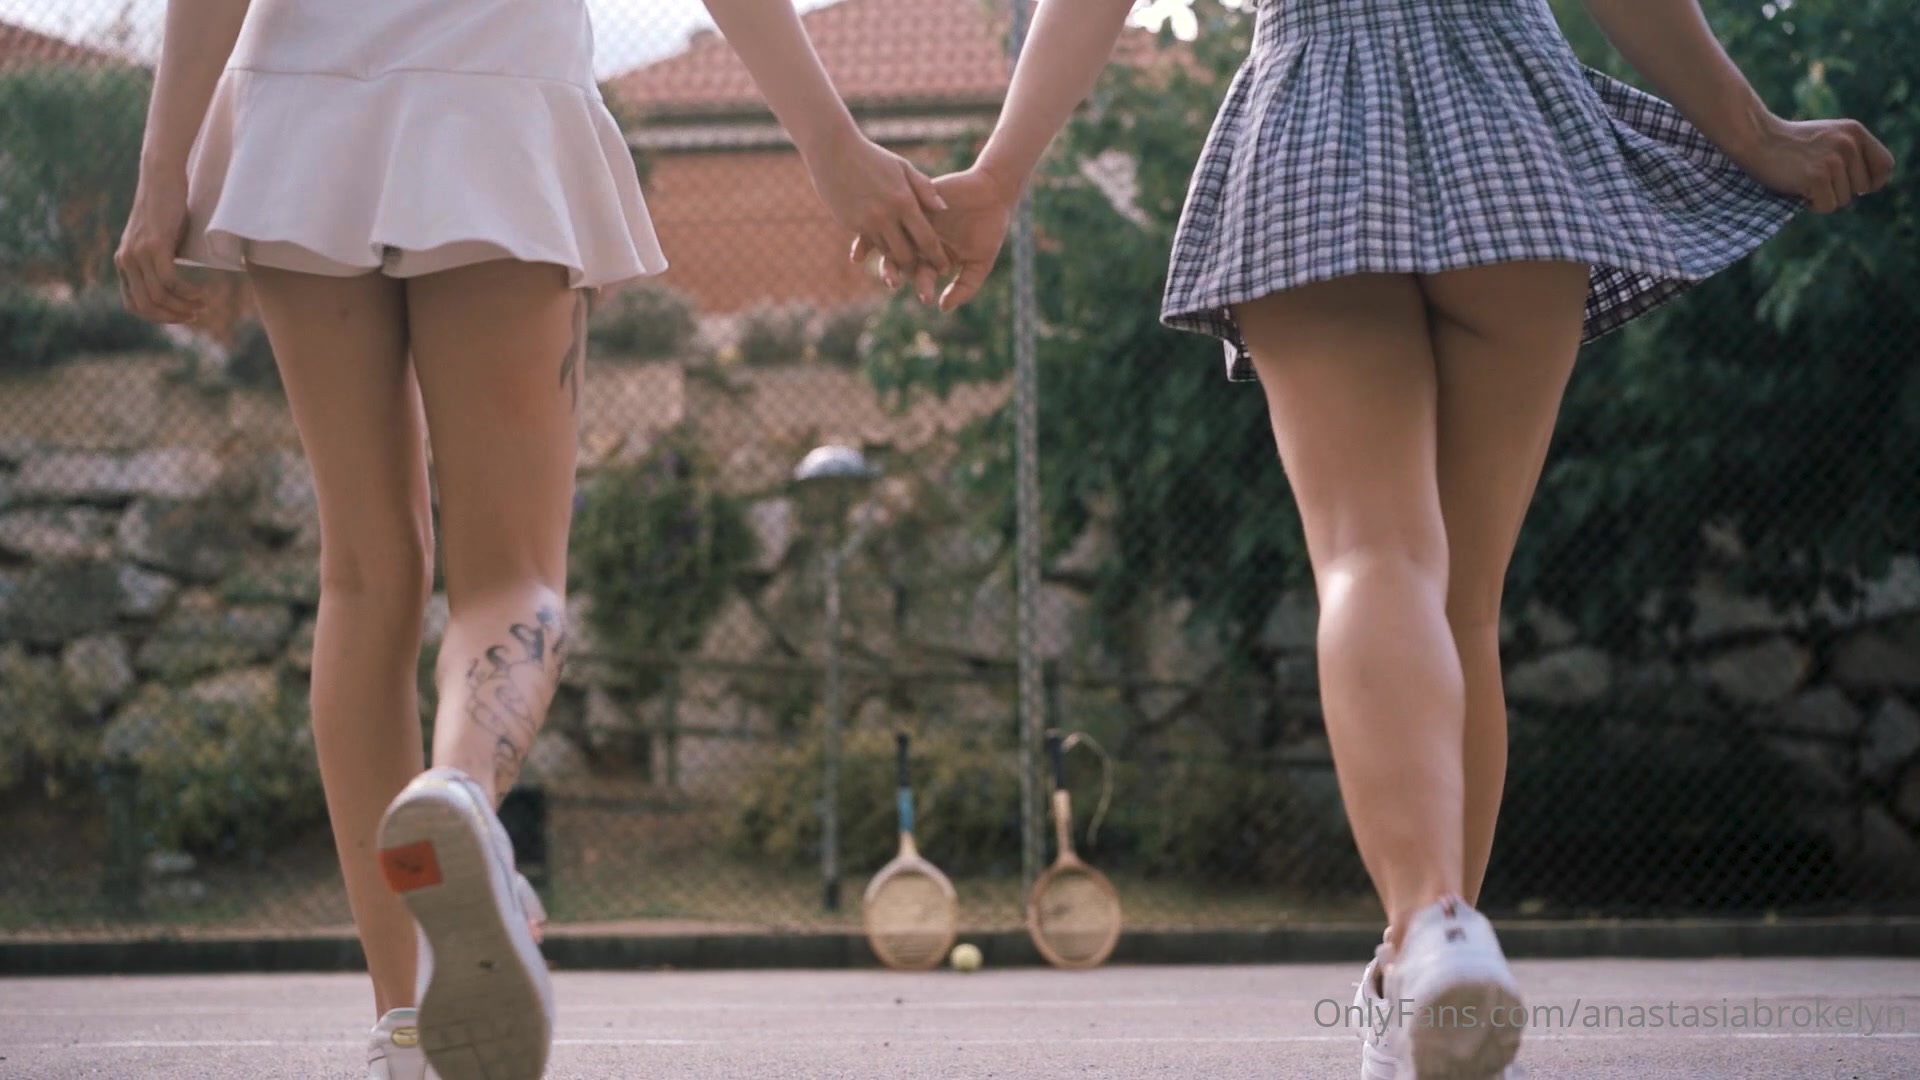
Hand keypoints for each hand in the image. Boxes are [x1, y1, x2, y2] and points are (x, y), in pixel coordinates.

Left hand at [115, 171, 206, 323]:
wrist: (161, 176)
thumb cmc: (166, 206)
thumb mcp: (159, 239)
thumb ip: (160, 260)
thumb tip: (176, 283)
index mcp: (123, 262)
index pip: (133, 304)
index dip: (158, 317)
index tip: (181, 316)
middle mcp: (125, 260)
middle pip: (146, 305)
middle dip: (172, 317)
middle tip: (195, 316)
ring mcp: (138, 253)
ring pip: (159, 295)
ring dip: (183, 306)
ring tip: (203, 305)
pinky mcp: (154, 245)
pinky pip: (170, 280)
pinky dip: (187, 292)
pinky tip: (201, 292)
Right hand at [802, 129, 949, 282]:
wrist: (833, 152)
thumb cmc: (872, 157)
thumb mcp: (902, 167)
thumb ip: (924, 189)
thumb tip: (943, 209)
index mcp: (904, 201)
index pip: (926, 238)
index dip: (937, 257)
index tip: (946, 267)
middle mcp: (886, 216)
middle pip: (906, 254)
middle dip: (918, 269)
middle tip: (927, 275)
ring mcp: (867, 222)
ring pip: (887, 253)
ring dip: (898, 263)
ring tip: (909, 270)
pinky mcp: (851, 225)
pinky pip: (871, 245)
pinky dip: (880, 250)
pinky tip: (888, 253)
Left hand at [855, 166, 1017, 311]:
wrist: (994, 192)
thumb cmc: (989, 228)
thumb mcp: (979, 262)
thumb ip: (964, 286)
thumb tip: (942, 308)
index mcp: (931, 256)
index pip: (921, 274)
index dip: (923, 286)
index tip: (926, 298)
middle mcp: (917, 239)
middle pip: (897, 259)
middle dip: (894, 272)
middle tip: (892, 283)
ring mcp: (912, 219)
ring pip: (890, 237)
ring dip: (884, 251)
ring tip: (886, 261)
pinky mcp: (911, 198)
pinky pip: (892, 210)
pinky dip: (884, 219)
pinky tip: (885, 229)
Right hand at [1733, 115, 1894, 213]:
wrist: (1755, 138)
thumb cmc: (1786, 143)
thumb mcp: (1827, 138)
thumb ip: (1850, 153)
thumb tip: (1868, 186)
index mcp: (1855, 132)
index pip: (1885, 166)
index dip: (1872, 182)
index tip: (1856, 187)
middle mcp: (1849, 144)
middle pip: (1862, 188)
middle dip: (1841, 191)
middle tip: (1816, 179)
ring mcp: (1833, 160)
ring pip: (1844, 200)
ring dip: (1824, 198)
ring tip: (1802, 180)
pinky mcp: (1817, 177)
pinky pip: (1827, 206)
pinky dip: (1812, 205)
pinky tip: (1797, 189)